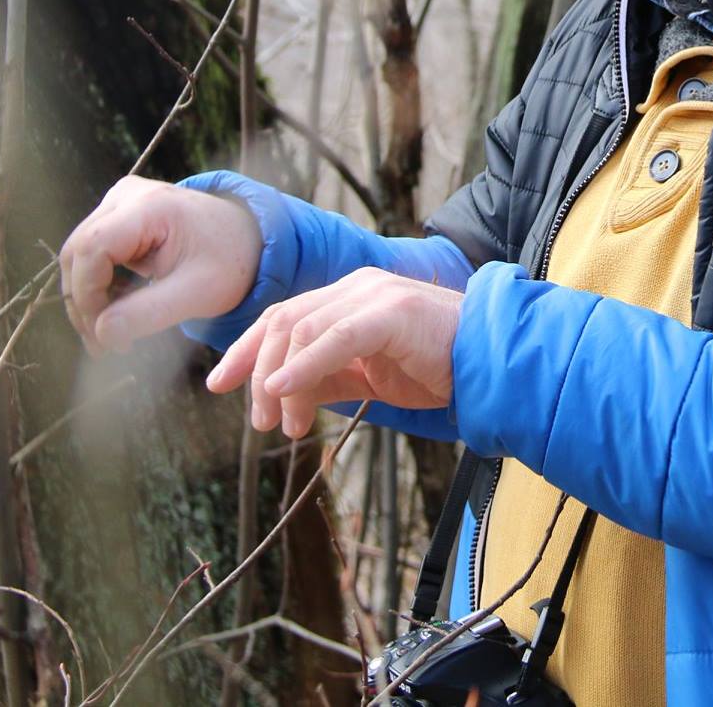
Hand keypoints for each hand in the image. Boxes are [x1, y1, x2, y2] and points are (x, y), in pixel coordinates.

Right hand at [57, 176, 263, 352]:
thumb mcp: (197, 294)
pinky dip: (98, 287)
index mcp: (150, 207)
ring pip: (79, 255)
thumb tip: (101, 333)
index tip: (103, 336)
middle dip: (84, 303)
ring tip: (112, 337)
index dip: (87, 295)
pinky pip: (91, 255)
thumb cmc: (229, 263)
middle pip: (78, 252)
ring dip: (88, 299)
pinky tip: (119, 313)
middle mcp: (128, 196)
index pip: (92, 248)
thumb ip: (149, 313)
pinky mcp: (118, 216)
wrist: (248, 239)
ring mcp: (120, 202)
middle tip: (103, 347)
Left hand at [206, 267, 460, 438]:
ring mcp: (373, 295)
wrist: (492, 361)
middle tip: (256, 420)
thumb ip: (326, 378)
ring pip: (303, 329)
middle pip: (283, 320)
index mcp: (348, 297)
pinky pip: (336, 336)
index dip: (247, 350)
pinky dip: (304, 363)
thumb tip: (281, 394)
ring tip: (284, 425)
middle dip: (255, 369)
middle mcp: (355, 288)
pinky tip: (285, 387)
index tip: (220, 384)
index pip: (283, 317)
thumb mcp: (369, 377)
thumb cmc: (436, 367)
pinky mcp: (391, 312)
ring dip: (281, 381)